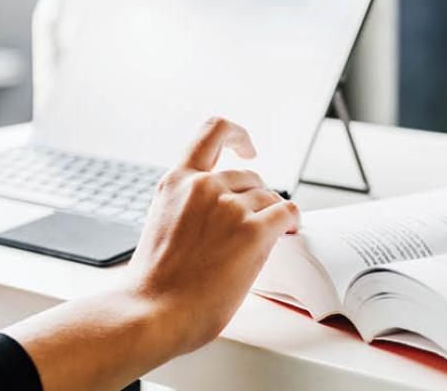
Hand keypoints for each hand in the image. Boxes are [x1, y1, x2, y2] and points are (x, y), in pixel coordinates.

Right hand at [128, 117, 300, 354]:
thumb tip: (221, 210)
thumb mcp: (162, 222)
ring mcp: (229, 207)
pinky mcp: (253, 232)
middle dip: (257, 199)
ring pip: (270, 197)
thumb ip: (188, 205)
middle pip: (251, 177)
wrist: (153, 313)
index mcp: (177, 181)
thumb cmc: (155, 282)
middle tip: (256, 224)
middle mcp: (203, 186)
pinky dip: (293, 222)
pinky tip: (289, 233)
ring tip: (266, 238)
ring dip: (272, 215)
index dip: (237, 134)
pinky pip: (288, 213)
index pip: (212, 131)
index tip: (249, 149)